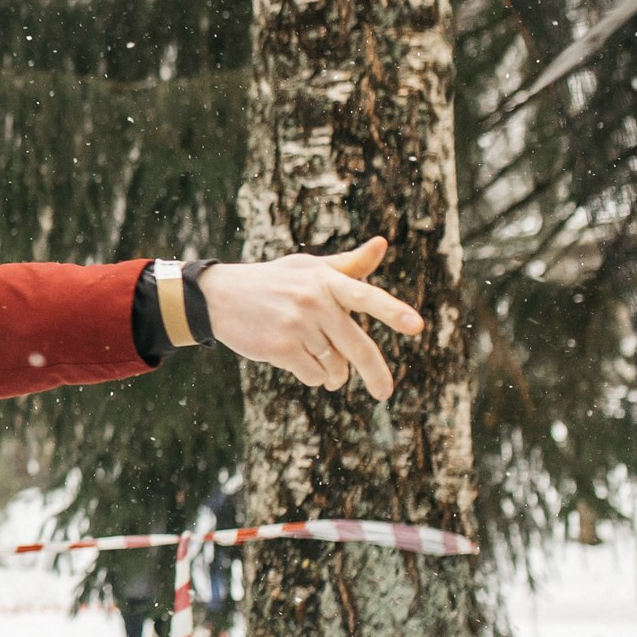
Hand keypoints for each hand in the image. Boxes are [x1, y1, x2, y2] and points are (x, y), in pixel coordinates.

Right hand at [196, 237, 426, 398]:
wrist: (219, 296)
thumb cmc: (272, 281)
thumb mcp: (308, 268)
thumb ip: (348, 265)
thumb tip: (382, 244)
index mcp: (326, 280)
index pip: (366, 296)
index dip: (393, 311)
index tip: (416, 326)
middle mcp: (314, 300)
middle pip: (356, 345)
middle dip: (375, 373)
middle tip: (385, 392)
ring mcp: (296, 324)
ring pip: (333, 363)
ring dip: (334, 373)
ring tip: (329, 374)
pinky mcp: (279, 346)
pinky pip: (312, 373)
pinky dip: (313, 376)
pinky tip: (303, 365)